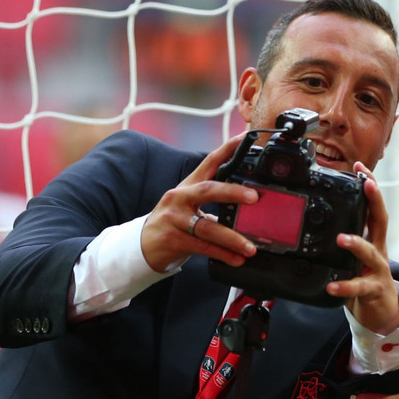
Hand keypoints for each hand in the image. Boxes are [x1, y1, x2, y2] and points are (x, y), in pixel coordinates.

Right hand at [140, 135, 259, 272]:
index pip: (210, 162)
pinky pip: (202, 247)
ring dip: (232, 238)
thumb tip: (251, 200)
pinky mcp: (172, 239)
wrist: (143, 245)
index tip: (245, 139)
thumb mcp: (190, 204)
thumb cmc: (174, 222)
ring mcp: (174, 218)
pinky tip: (237, 259)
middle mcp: (180, 197)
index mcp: (189, 185)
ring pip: (207, 227)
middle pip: (208, 190)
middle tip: (254, 197)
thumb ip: (215, 200)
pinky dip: (222, 254)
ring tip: (250, 247)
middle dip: (232, 192)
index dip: (228, 149)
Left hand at [326, 164, 398, 332]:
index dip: (370, 187)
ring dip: (357, 244)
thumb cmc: (364, 280)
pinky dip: (345, 286)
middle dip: (375, 200)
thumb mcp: (353, 257)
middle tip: (368, 184)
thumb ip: (342, 239)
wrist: (382, 314)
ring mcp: (378, 270)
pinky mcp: (373, 290)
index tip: (360, 168)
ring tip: (342, 238)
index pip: (373, 208)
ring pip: (370, 253)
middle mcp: (378, 251)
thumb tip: (315, 220)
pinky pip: (359, 287)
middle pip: (381, 221)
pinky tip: (333, 286)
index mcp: (373, 240)